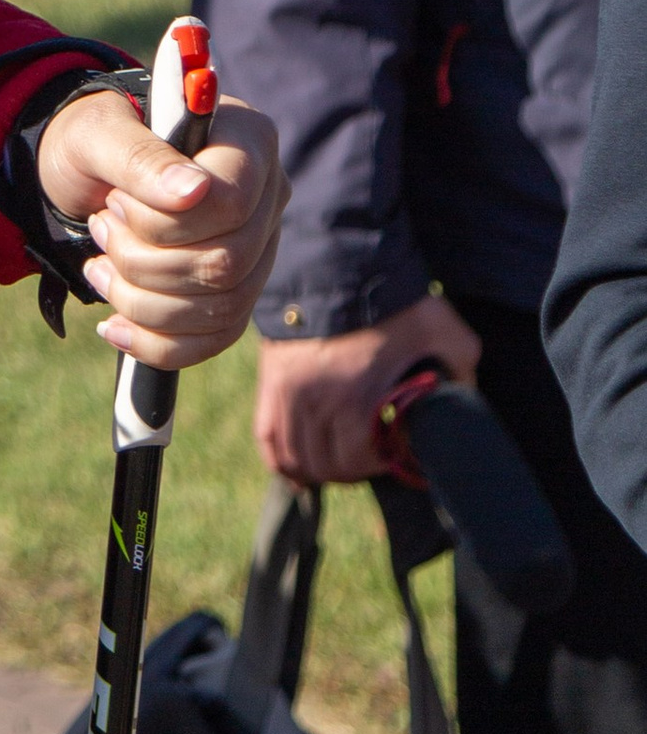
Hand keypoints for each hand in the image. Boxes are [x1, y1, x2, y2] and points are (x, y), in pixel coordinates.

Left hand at [32, 86, 285, 371]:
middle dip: (144, 262)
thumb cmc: (94, 139)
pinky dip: (157, 343)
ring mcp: (258, 247)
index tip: (115, 201)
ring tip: (100, 264)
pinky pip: (215, 338)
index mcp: (247, 140)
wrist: (84, 173)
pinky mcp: (239, 290)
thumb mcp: (97, 134)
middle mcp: (266, 195)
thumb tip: (193, 190)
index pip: (231, 203)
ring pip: (222, 308)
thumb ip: (140, 156)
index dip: (164, 221)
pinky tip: (114, 325)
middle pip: (226, 263)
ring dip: (142, 301)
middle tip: (100, 228)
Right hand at [254, 288, 481, 488]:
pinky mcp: (271, 381)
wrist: (340, 263)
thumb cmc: (397, 302)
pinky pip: (268, 438)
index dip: (382, 463)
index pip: (360, 462)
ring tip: (340, 458)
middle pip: (329, 465)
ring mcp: (289, 394)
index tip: (395, 451)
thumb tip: (465, 401)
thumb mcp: (446, 335)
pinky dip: (283, 460)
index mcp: (358, 401)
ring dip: (320, 467)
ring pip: (298, 457)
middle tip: (371, 455)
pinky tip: (298, 470)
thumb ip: (463, 374)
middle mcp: (317, 404)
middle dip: (353, 467)